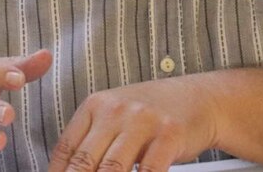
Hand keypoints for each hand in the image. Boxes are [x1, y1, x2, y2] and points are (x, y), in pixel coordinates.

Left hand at [49, 75, 219, 171]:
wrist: (199, 98)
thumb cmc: (152, 114)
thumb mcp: (115, 117)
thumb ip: (90, 142)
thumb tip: (63, 171)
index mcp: (96, 105)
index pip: (65, 150)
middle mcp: (116, 110)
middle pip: (84, 163)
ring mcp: (143, 121)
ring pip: (112, 170)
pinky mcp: (168, 135)